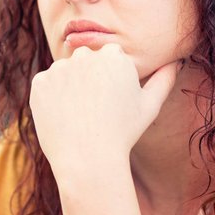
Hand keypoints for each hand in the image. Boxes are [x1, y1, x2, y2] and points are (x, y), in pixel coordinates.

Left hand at [29, 44, 178, 189]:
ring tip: (79, 116)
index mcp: (114, 56)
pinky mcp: (39, 83)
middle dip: (90, 80)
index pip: (110, 59)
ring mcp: (59, 68)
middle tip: (96, 111)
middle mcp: (85, 55)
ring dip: (70, 88)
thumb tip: (175, 61)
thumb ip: (164, 79)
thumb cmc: (123, 133)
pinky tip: (63, 117)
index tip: (112, 102)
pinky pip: (46, 85)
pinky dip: (51, 99)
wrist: (88, 159)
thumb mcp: (149, 106)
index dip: (111, 82)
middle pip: (86, 62)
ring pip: (65, 74)